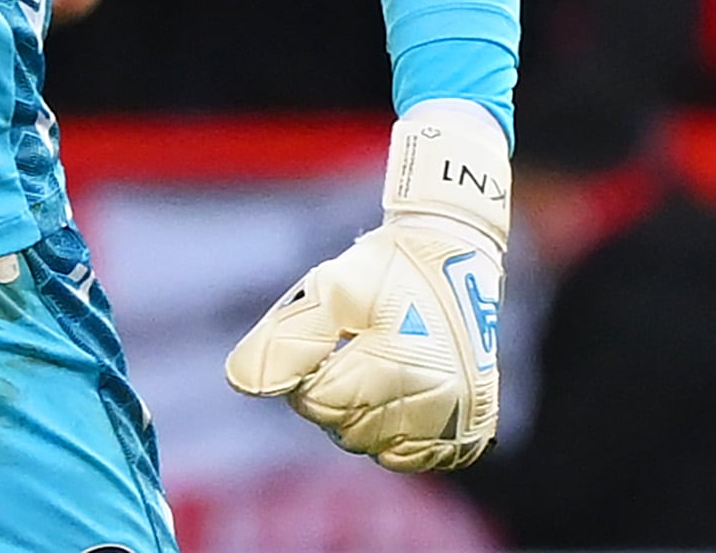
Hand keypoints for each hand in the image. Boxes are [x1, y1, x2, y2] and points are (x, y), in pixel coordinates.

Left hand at [229, 102, 506, 471]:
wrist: (453, 258)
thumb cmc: (382, 273)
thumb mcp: (327, 290)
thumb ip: (286, 338)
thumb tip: (243, 384)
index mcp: (402, 362)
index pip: (320, 403)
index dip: (308, 372)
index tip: (326, 342)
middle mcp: (439, 400)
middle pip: (347, 430)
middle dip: (333, 395)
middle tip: (352, 351)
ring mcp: (460, 419)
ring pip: (376, 448)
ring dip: (363, 415)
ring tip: (376, 368)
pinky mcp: (472, 431)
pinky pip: (411, 457)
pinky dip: (394, 433)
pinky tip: (397, 394)